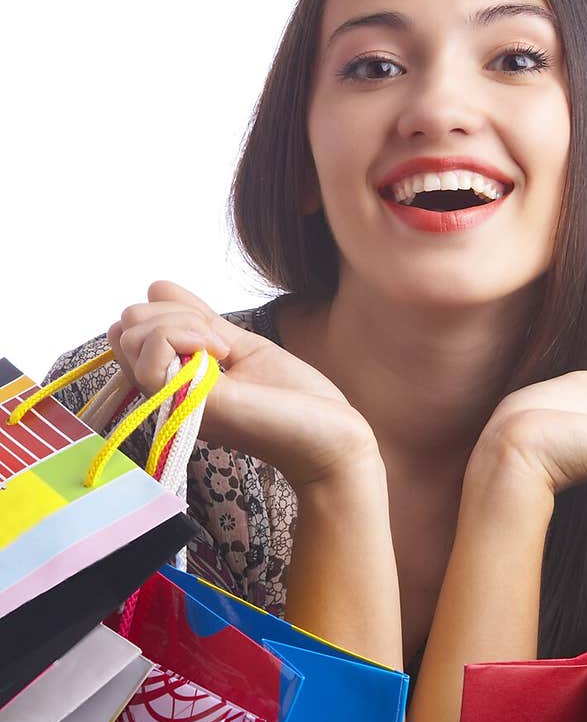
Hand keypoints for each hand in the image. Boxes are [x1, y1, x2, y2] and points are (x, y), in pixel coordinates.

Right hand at [107, 281, 379, 487]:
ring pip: (129, 335)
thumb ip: (200, 321)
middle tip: (219, 340)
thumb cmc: (294, 400)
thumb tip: (158, 285)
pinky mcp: (185, 405)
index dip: (165, 314)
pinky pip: (153, 350)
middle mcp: (165, 394)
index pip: (128, 331)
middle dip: (170, 314)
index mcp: (174, 382)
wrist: (328, 436)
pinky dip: (186, 333)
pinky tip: (223, 352)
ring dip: (180, 323)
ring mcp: (171, 401)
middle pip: (123, 327)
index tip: (213, 330)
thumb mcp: (240, 346)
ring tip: (223, 348)